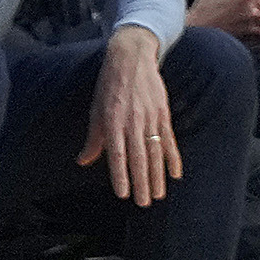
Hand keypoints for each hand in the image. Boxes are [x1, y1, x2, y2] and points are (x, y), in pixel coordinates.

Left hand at [88, 26, 181, 206]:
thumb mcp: (96, 110)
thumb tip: (83, 161)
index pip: (118, 155)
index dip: (120, 175)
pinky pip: (169, 139)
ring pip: (155, 151)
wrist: (131, 57)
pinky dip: (173, 157)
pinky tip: (175, 173)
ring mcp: (150, 117)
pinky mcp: (162, 113)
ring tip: (159, 194)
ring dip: (157, 175)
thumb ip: (93, 139)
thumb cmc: (109, 85)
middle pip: (139, 157)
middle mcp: (133, 121)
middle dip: (142, 182)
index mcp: (113, 122)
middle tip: (145, 203)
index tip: (123, 194)